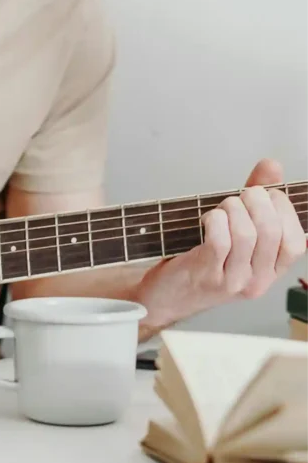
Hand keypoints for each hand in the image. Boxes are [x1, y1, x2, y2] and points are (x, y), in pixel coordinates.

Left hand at [136, 159, 306, 332]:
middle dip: (256, 201)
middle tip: (241, 195)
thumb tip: (272, 166)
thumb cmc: (202, 261)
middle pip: (272, 232)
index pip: (295, 243)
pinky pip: (220, 241)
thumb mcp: (236, 233)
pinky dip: (215, 221)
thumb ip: (256, 201)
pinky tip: (207, 220)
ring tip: (222, 208)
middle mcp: (257, 281)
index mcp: (271, 271)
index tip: (268, 195)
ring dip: (233, 209)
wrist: (167, 295)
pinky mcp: (208, 277)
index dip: (284, 210)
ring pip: (246, 234)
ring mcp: (233, 281)